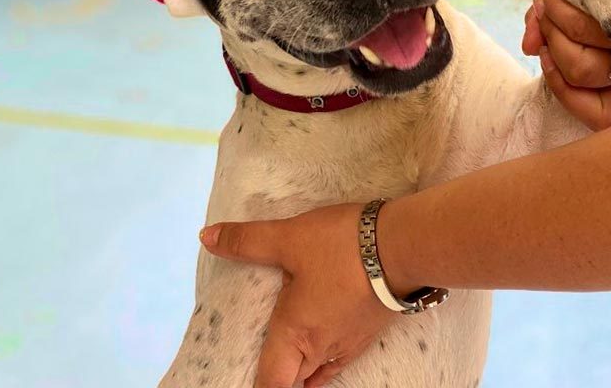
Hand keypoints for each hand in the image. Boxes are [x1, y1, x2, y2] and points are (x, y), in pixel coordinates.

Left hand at [199, 203, 395, 387]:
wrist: (403, 245)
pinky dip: (324, 361)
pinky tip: (322, 345)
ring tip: (287, 362)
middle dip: (278, 378)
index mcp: (295, 334)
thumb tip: (206, 237)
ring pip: (318, 372)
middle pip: (293, 381)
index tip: (242, 381)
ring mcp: (349, 343)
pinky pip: (339, 359)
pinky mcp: (369, 331)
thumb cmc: (341, 247)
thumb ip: (248, 241)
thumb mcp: (289, 238)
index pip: (271, 384)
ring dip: (301, 372)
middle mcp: (321, 348)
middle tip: (262, 368)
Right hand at [522, 0, 610, 128]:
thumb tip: (529, 48)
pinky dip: (563, 5)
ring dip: (554, 20)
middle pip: (576, 80)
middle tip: (547, 12)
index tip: (546, 53)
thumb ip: (548, 26)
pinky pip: (588, 29)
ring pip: (580, 58)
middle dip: (550, 42)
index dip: (560, 88)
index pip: (598, 115)